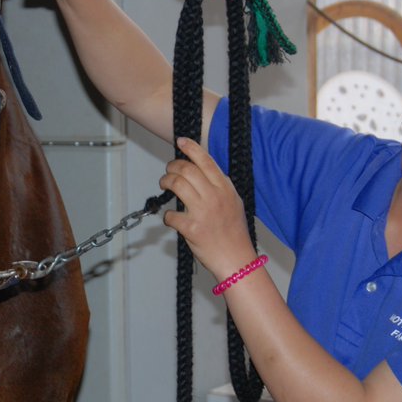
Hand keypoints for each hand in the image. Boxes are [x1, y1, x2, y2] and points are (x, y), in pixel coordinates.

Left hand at [159, 137, 257, 281]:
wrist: (236, 260)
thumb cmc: (234, 234)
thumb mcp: (234, 203)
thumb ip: (220, 187)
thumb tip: (202, 173)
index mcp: (225, 189)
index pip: (206, 161)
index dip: (191, 148)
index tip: (181, 141)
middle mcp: (214, 197)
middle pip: (186, 170)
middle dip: (172, 167)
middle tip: (168, 172)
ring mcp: (203, 212)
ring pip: (176, 185)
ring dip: (166, 183)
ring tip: (165, 186)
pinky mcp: (192, 228)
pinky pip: (171, 215)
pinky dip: (167, 216)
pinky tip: (172, 219)